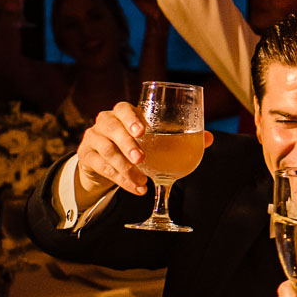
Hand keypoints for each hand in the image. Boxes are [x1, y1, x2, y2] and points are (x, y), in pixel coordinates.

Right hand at [75, 105, 214, 199]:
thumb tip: (209, 138)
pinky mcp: (86, 156)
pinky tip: (136, 187)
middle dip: (127, 144)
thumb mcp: (153, 138)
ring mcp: (93, 138)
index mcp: (123, 113)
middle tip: (141, 159)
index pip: (123, 108)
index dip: (131, 117)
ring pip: (107, 151)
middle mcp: (105, 122)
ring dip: (125, 168)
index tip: (142, 131)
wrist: (104, 160)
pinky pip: (102, 168)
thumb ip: (180, 137)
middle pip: (112, 129)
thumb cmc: (135, 144)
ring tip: (142, 180)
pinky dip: (120, 180)